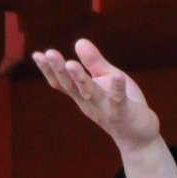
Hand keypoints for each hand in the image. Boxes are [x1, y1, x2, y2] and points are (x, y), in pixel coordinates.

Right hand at [32, 39, 160, 157]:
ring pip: (90, 94)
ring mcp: (106, 110)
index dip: (49, 70)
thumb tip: (79, 42)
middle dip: (60, 70)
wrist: (140, 136)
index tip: (37, 55)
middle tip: (48, 53)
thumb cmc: (121, 104)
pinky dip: (117, 89)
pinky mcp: (124, 115)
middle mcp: (90, 104)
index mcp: (83, 94)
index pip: (62, 82)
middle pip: (71, 87)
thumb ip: (94, 62)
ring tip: (72, 63)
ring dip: (80, 79)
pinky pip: (119, 102)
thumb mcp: (106, 79)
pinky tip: (117, 76)